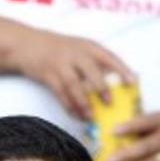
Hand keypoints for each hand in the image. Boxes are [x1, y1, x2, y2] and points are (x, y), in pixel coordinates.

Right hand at [9, 30, 135, 120]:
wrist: (26, 44)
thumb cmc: (57, 48)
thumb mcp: (77, 47)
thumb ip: (93, 60)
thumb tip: (114, 79)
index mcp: (87, 46)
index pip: (108, 57)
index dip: (122, 70)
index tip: (133, 82)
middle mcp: (75, 54)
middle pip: (91, 71)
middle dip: (101, 88)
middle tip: (110, 103)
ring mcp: (60, 64)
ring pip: (74, 85)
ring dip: (83, 102)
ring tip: (90, 116)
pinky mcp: (47, 75)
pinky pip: (59, 93)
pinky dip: (68, 105)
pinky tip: (75, 114)